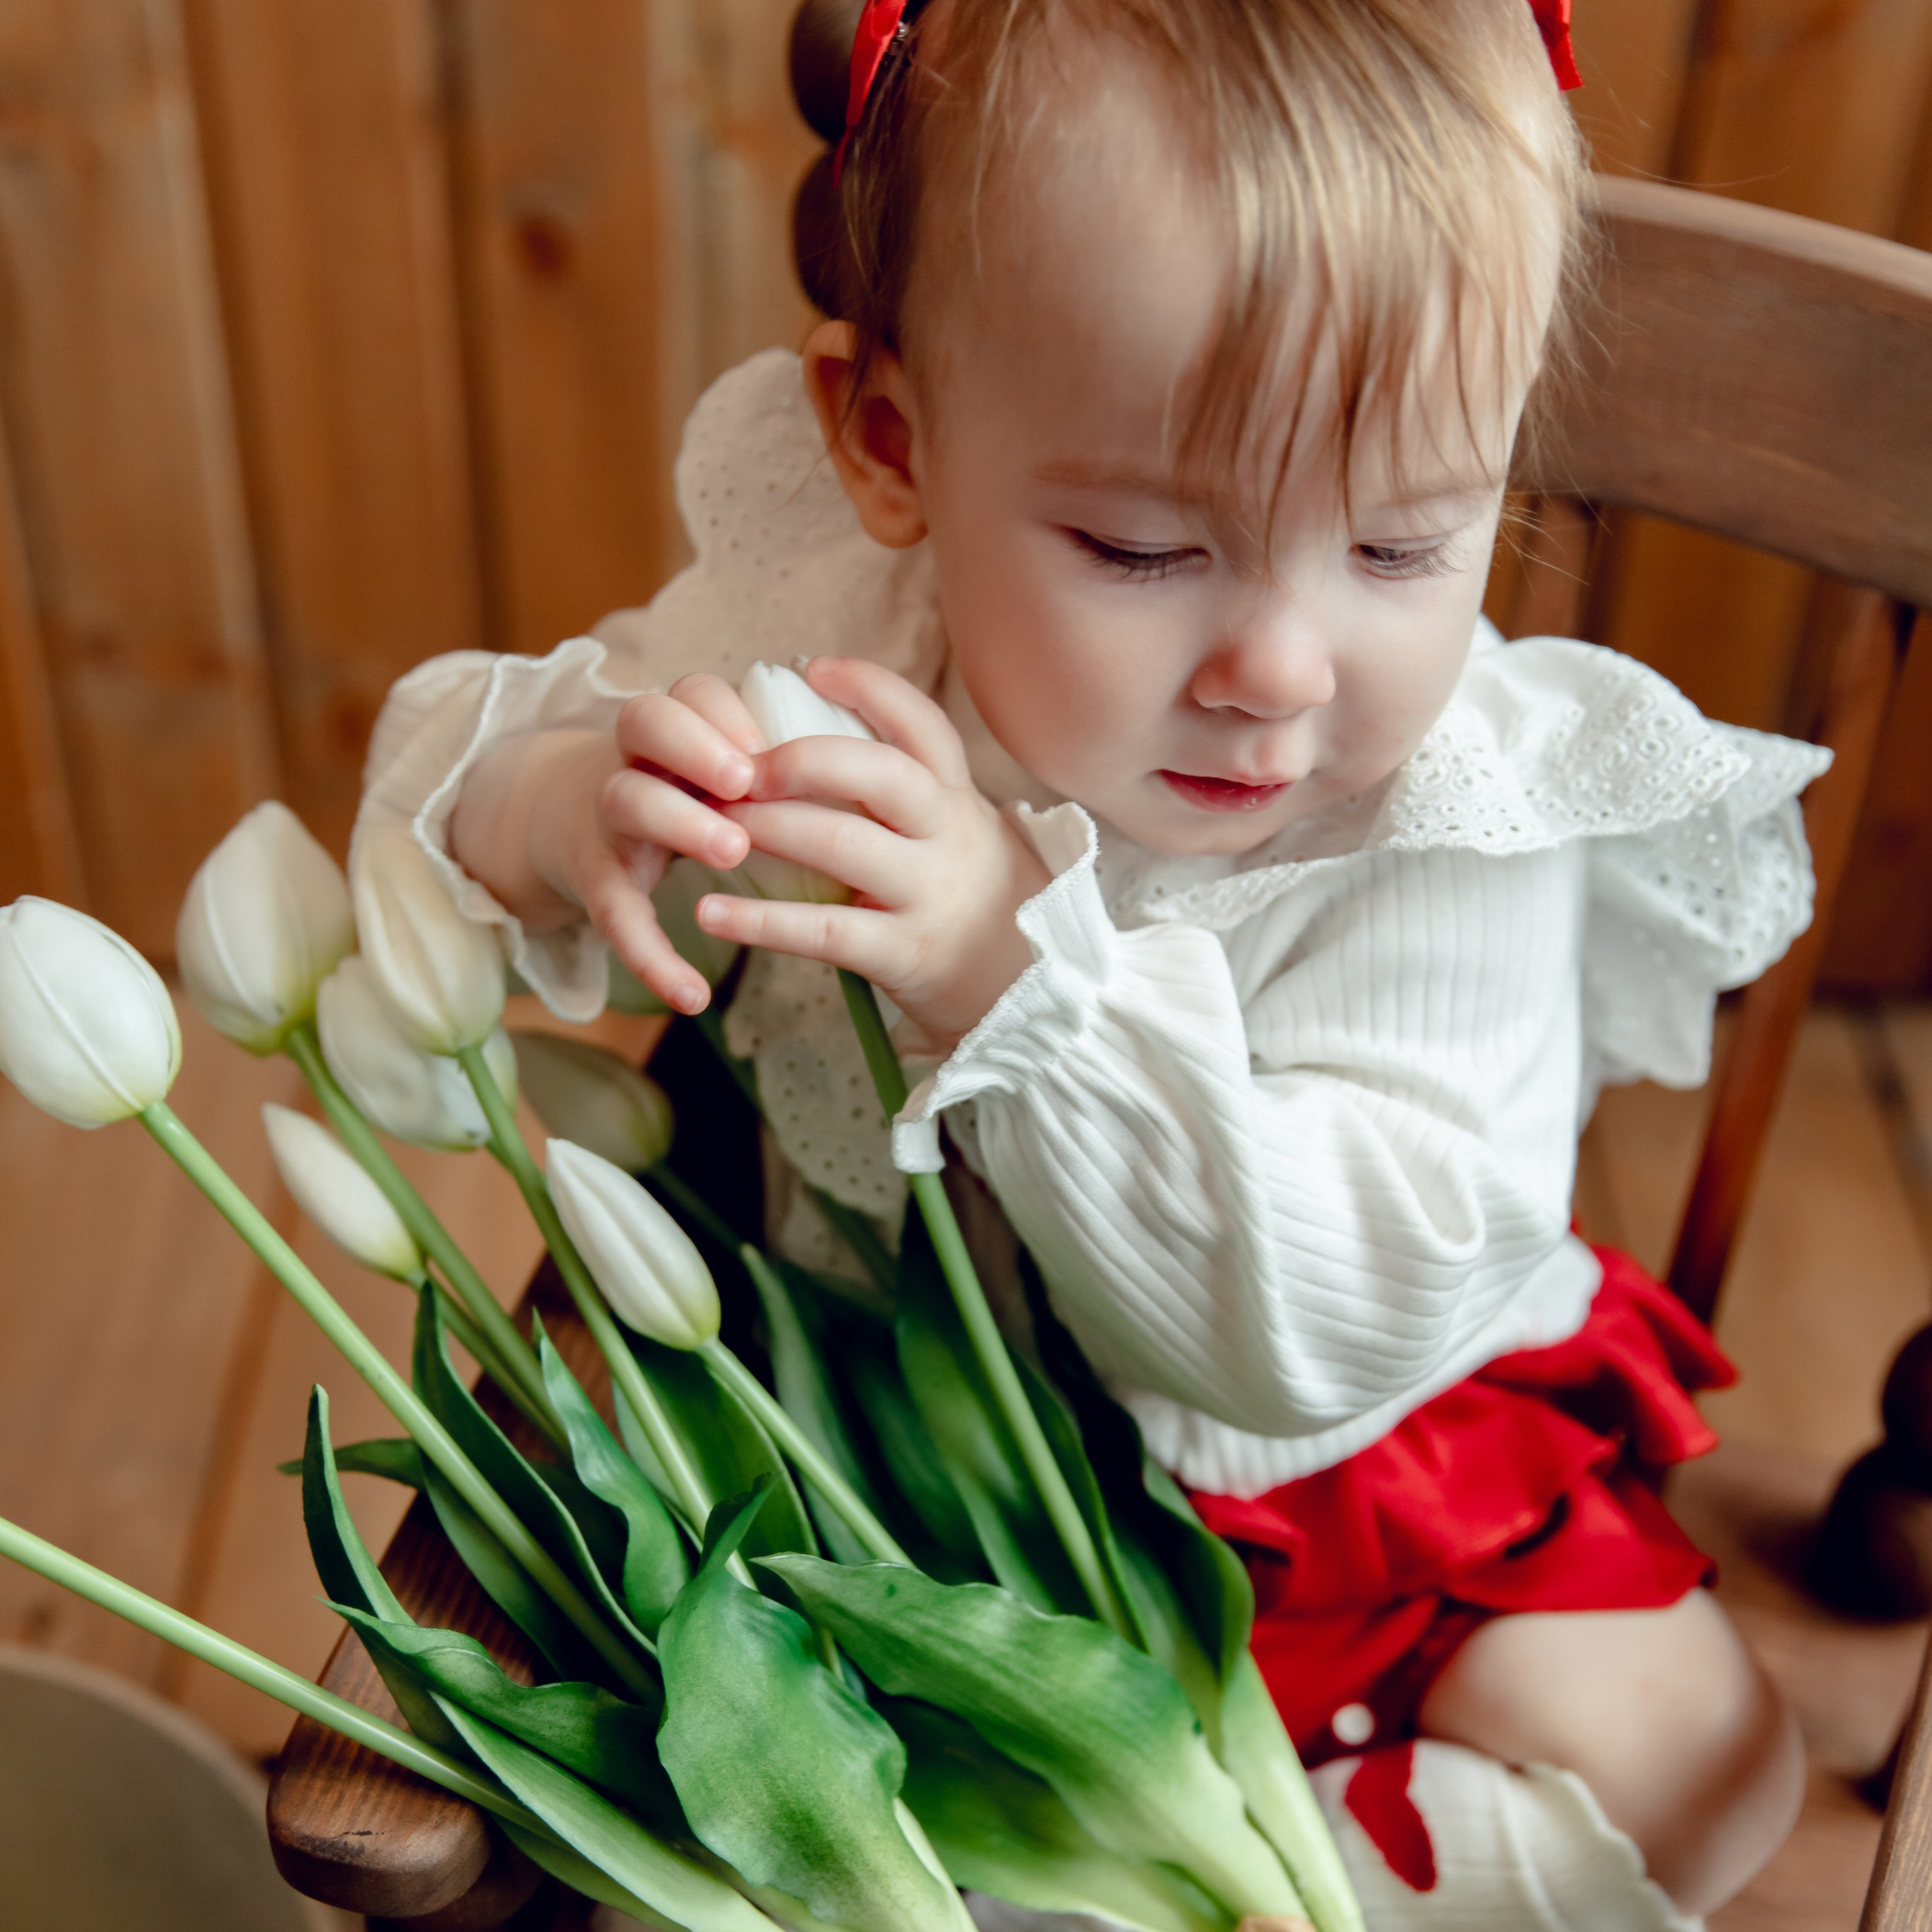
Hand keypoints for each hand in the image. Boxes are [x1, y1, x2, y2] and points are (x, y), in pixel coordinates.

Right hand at [449, 675, 762, 1014]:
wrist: (560, 819)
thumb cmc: (669, 791)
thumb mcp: (704, 766)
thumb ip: (762, 765)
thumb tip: (860, 777)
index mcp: (674, 727)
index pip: (692, 692)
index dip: (726, 712)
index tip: (766, 744)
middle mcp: (635, 760)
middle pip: (646, 723)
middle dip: (697, 746)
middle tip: (745, 781)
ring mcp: (608, 817)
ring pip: (627, 801)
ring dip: (680, 821)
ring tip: (732, 851)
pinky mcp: (595, 879)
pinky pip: (617, 915)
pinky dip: (652, 957)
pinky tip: (691, 996)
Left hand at [695, 657, 1048, 1051]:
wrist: (1029, 993)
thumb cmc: (970, 901)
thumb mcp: (959, 834)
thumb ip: (908, 794)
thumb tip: (817, 735)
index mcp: (958, 798)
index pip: (922, 725)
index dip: (869, 688)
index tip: (812, 667)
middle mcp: (949, 836)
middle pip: (879, 773)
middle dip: (801, 760)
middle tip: (740, 767)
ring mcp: (928, 894)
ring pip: (843, 844)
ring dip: (768, 827)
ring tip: (710, 823)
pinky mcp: (904, 954)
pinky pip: (823, 931)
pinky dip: (760, 921)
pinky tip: (711, 912)